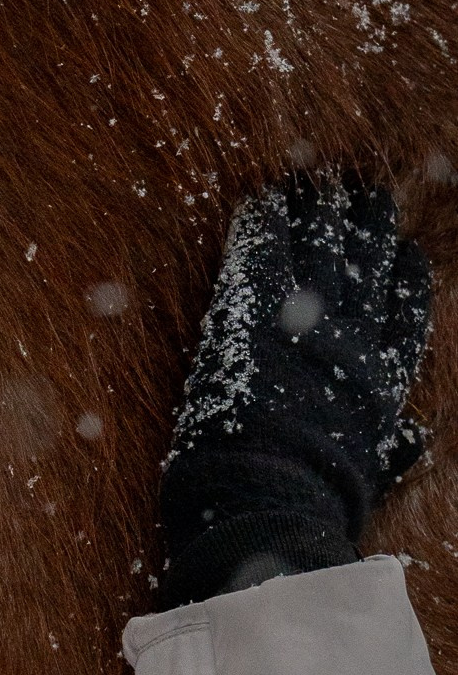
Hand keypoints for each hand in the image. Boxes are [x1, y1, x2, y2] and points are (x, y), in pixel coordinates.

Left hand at [158, 174, 430, 607]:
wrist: (268, 489)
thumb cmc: (317, 494)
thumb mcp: (371, 473)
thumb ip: (395, 449)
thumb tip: (417, 438)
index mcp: (383, 379)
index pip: (406, 315)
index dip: (406, 280)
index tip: (407, 253)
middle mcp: (354, 338)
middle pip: (369, 268)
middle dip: (371, 228)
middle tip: (371, 196)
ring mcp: (308, 316)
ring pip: (324, 246)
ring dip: (326, 210)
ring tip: (329, 180)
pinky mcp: (258, 306)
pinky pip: (265, 248)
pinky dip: (268, 221)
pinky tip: (269, 198)